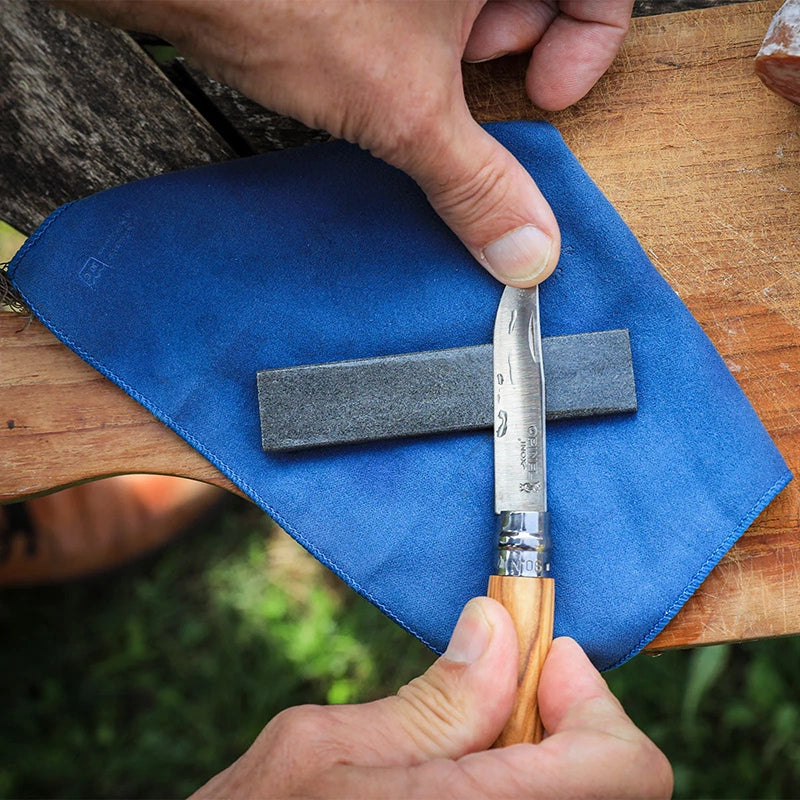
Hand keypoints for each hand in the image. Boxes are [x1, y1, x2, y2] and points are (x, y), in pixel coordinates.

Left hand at [58, 0, 632, 286]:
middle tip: (469, 77)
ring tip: (415, 67)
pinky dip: (426, 20)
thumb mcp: (404, 109)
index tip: (546, 97)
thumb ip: (476, 183)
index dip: (588, 45)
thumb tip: (526, 250)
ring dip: (464, 33)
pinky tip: (386, 48)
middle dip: (515, 37)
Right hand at [190, 597, 671, 798]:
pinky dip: (527, 782)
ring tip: (477, 729)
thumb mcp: (320, 750)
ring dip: (548, 753)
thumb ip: (430, 699)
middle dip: (568, 721)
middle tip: (509, 680)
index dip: (593, 701)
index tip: (547, 656)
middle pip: (617, 788)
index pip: (621, 770)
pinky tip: (469, 770)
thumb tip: (497, 629)